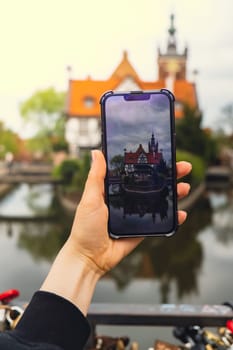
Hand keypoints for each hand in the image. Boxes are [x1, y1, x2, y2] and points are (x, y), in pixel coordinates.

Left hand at [41, 150, 190, 314]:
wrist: (90, 258)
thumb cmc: (85, 227)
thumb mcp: (90, 199)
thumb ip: (96, 177)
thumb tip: (96, 152)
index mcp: (115, 190)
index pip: (136, 172)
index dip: (150, 164)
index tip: (164, 155)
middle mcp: (127, 199)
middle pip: (151, 184)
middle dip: (168, 175)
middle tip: (183, 167)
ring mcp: (136, 214)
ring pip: (158, 200)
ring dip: (173, 193)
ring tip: (185, 187)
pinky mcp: (141, 230)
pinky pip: (158, 221)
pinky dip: (171, 218)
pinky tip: (181, 213)